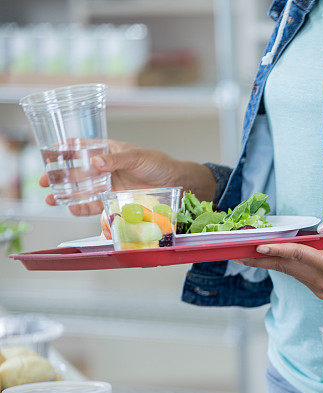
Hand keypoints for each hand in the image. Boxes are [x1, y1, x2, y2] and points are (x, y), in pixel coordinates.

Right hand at [40, 139, 215, 215]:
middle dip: (58, 177)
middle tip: (43, 182)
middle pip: (76, 172)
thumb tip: (95, 162)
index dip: (65, 150)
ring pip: (83, 191)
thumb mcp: (138, 157)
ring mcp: (109, 186)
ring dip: (66, 196)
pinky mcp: (116, 201)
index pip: (82, 148)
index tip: (49, 153)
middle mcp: (105, 169)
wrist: (177, 184)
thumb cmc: (159, 164)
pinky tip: (73, 210)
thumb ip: (117, 160)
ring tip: (51, 200)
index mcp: (108, 152)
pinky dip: (84, 209)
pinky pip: (97, 207)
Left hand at [235, 215, 322, 298]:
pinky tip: (269, 258)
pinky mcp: (322, 289)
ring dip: (269, 262)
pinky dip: (284, 265)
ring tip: (247, 254)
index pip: (299, 256)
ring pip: (290, 272)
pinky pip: (298, 275)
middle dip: (261, 258)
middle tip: (237, 252)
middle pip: (287, 267)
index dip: (277, 249)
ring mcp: (322, 288)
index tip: (257, 245)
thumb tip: (318, 228)